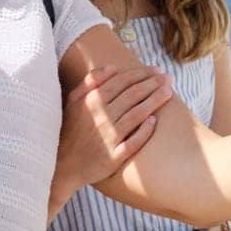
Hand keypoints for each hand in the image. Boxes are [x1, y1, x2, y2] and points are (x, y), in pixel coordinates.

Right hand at [53, 64, 174, 200]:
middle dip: (153, 84)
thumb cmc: (69, 129)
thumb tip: (113, 66)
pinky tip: (154, 121)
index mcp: (92, 101)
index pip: (122, 82)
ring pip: (136, 115)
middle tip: (168, 78)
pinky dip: (144, 131)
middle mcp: (101, 117)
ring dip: (154, 101)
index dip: (142, 74)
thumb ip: (91, 81)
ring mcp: (108, 138)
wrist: (61, 164)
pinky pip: (132, 142)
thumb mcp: (72, 100)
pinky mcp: (113, 157)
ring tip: (168, 92)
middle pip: (133, 95)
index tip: (157, 70)